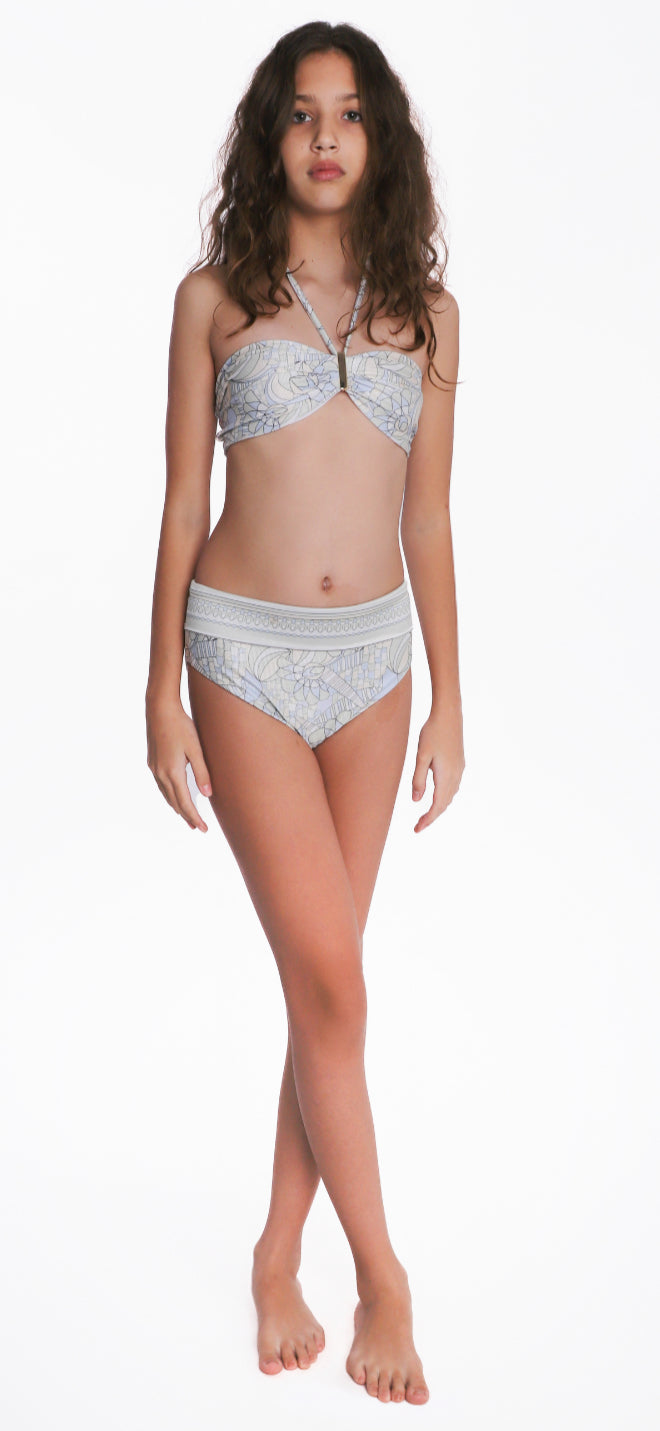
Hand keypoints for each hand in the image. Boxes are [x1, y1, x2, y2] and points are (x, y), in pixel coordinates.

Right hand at [146, 694, 212, 831]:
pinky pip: (161, 786)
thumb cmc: (181, 726)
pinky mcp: (152, 762)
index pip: (185, 803)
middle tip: (197, 827)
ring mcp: (154, 769)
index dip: (194, 817)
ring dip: (177, 807)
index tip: (203, 828)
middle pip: (175, 803)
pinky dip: (170, 796)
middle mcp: (161, 774)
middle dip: (187, 816)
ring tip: (187, 816)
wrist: (159, 709)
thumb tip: (208, 794)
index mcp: (173, 772)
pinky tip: (174, 795)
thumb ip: (202, 772)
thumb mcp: (196, 748)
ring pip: (166, 796)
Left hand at [411, 703, 464, 833]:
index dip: (427, 820)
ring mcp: (459, 770)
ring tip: (426, 814)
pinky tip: (437, 795)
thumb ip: (418, 779)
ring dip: (439, 807)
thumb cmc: (432, 733)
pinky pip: (453, 787)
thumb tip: (416, 801)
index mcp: (445, 776)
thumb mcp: (421, 756)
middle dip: (432, 817)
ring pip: (450, 796)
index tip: (417, 830)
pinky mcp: (459, 764)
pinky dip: (445, 797)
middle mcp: (455, 776)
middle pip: (444, 804)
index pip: (436, 806)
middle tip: (418, 826)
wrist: (449, 715)